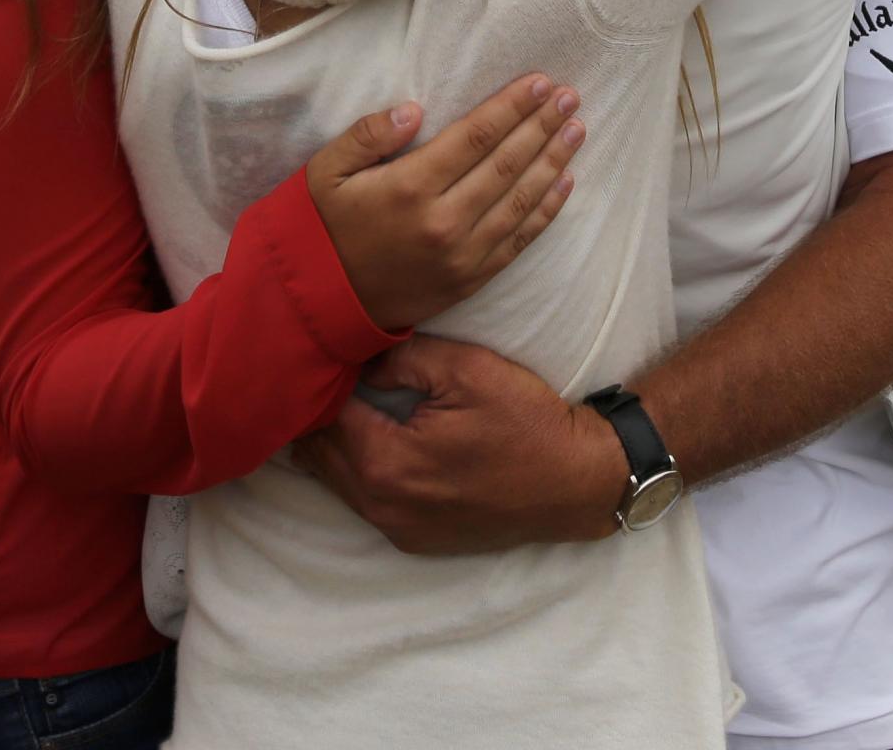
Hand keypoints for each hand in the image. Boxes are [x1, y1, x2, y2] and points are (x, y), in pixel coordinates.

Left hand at [294, 337, 627, 554]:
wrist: (576, 483)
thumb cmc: (526, 422)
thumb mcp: (466, 368)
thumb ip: (400, 359)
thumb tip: (359, 361)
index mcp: (385, 462)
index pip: (321, 415)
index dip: (322, 379)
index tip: (330, 352)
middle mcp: (380, 505)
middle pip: (316, 453)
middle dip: (318, 412)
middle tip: (332, 374)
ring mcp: (396, 529)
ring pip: (334, 480)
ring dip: (334, 442)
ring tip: (349, 402)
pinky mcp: (414, 540)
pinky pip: (363, 501)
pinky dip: (358, 469)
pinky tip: (376, 439)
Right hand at [304, 76, 583, 331]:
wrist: (320, 301)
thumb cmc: (322, 226)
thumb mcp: (325, 170)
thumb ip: (367, 134)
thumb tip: (414, 109)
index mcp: (410, 187)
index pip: (476, 137)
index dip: (512, 107)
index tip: (539, 82)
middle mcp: (444, 221)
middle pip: (507, 164)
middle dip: (542, 126)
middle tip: (570, 97)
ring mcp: (462, 255)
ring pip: (521, 201)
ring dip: (553, 162)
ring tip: (576, 130)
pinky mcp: (471, 280)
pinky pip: (519, 241)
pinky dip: (547, 210)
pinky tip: (565, 182)